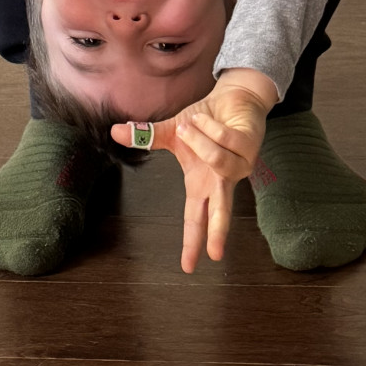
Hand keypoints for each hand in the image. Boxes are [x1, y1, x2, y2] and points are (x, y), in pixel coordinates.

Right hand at [113, 70, 275, 273]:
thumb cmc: (204, 120)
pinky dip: (208, 126)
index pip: (196, 219)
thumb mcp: (172, 132)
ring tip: (190, 124)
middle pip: (220, 211)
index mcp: (202, 184)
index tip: (188, 267)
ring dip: (198, 140)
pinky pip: (223, 139)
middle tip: (215, 254)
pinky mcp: (251, 146)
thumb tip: (115, 132)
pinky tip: (204, 118)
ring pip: (216, 160)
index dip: (192, 242)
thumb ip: (146, 137)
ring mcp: (240, 165)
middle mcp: (222, 180)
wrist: (232, 97)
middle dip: (217, 231)